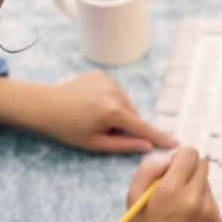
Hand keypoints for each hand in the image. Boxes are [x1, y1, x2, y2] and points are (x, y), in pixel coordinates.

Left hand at [0, 71, 176, 153]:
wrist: (46, 106)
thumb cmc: (68, 129)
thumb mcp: (95, 144)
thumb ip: (123, 146)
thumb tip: (147, 147)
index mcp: (113, 112)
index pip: (142, 127)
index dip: (159, 137)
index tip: (176, 142)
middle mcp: (114, 93)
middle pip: (134, 114)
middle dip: (127, 124)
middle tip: (105, 131)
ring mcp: (108, 81)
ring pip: (126, 102)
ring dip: (120, 111)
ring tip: (96, 117)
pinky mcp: (101, 74)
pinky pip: (116, 91)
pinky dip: (111, 100)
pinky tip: (93, 105)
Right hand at [97, 148, 220, 221]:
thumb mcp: (133, 196)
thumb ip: (147, 169)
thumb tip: (168, 157)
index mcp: (170, 190)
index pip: (190, 154)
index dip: (180, 156)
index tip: (173, 165)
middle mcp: (193, 198)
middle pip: (202, 163)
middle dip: (189, 168)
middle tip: (176, 181)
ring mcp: (208, 211)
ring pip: (206, 181)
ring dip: (194, 185)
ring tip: (179, 204)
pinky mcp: (216, 220)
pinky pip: (210, 198)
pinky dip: (200, 201)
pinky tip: (187, 217)